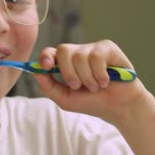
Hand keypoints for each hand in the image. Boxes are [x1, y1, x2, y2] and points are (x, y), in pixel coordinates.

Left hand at [33, 40, 147, 124]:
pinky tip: (106, 81)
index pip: (50, 53)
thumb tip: (35, 72)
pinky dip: (99, 73)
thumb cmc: (93, 102)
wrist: (118, 106)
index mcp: (66, 64)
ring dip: (87, 77)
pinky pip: (96, 56)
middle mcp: (78, 53)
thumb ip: (49, 87)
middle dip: (69, 72)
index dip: (46, 56)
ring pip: (80, 55)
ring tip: (96, 86)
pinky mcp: (107, 48)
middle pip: (63, 50)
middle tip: (78, 86)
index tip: (46, 66)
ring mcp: (92, 49)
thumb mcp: (66, 99)